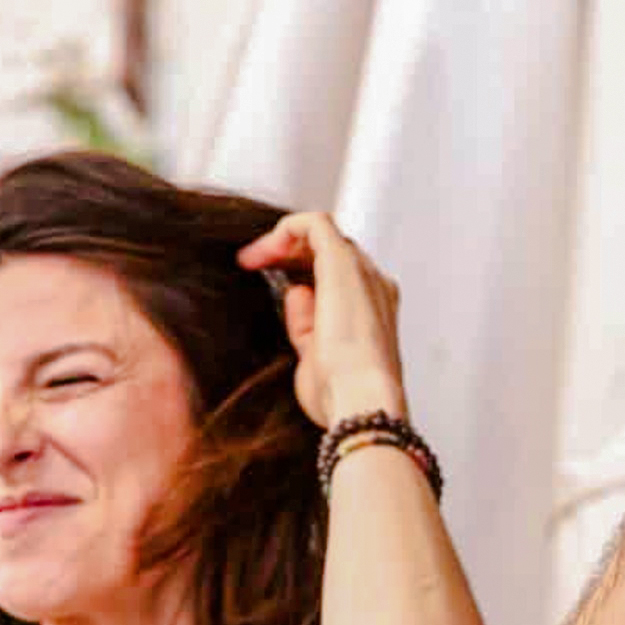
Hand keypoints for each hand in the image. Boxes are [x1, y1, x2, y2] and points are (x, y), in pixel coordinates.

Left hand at [240, 212, 409, 424]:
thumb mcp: (314, 355)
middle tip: (253, 265)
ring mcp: (362, 273)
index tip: (268, 281)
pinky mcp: (343, 262)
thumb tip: (295, 291)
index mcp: (373, 311)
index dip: (300, 270)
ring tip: (252, 259)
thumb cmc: (340, 392)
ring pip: (323, 236)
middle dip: (289, 253)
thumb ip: (306, 322)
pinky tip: (261, 251)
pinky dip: (285, 228)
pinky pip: (314, 224)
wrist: (358, 400)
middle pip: (330, 251)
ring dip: (284, 243)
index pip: (338, 275)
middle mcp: (373, 286)